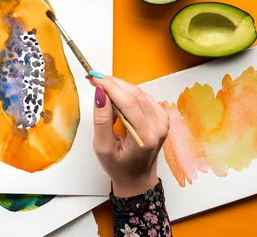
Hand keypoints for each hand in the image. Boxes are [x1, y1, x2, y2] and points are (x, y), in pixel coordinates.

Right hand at [89, 74, 168, 197]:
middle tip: (94, 79)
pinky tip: (114, 95)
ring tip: (101, 86)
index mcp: (146, 136)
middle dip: (113, 83)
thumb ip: (102, 120)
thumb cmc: (119, 166)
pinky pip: (142, 97)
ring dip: (119, 86)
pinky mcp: (161, 116)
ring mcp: (163, 120)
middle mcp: (159, 126)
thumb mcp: (102, 147)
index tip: (94, 78)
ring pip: (139, 92)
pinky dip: (126, 93)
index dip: (110, 87)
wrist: (137, 177)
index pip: (128, 103)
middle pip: (135, 94)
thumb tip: (100, 94)